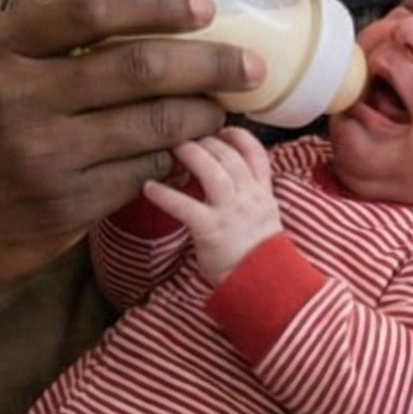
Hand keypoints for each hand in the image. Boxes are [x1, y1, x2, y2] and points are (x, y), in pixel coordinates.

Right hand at [0, 0, 263, 306]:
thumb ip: (41, 44)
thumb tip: (136, 18)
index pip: (94, 9)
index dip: (160, 2)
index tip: (205, 6)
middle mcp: (20, 99)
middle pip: (141, 68)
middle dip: (209, 64)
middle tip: (246, 65)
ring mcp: (44, 160)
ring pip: (153, 129)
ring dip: (201, 116)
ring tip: (221, 108)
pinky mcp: (62, 212)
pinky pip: (138, 176)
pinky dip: (166, 160)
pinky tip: (177, 153)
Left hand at [139, 129, 279, 283]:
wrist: (262, 285)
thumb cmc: (256, 253)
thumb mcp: (263, 216)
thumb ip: (249, 192)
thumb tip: (227, 172)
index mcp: (262, 192)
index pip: (256, 152)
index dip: (237, 135)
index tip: (219, 127)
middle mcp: (249, 197)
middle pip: (229, 155)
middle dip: (206, 140)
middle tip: (185, 136)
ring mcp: (231, 212)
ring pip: (213, 171)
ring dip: (191, 154)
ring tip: (172, 148)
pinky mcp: (211, 230)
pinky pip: (185, 206)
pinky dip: (165, 194)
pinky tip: (148, 187)